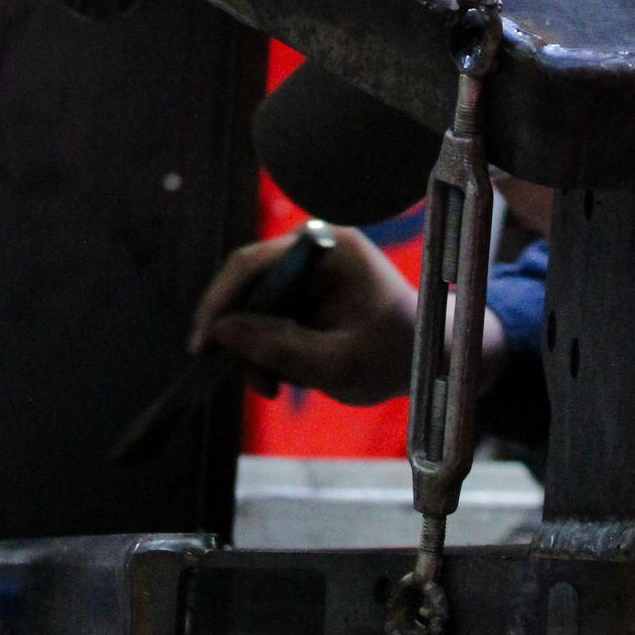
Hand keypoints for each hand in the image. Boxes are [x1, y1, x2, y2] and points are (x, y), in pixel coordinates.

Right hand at [192, 226, 509, 407]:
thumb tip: (222, 332)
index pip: (253, 263)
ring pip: (254, 307)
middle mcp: (313, 248)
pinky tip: (286, 375)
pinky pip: (269, 316)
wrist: (432, 359)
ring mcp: (309, 268)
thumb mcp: (338, 363)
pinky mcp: (307, 290)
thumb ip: (278, 348)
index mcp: (328, 247)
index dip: (219, 303)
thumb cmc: (398, 355)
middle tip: (258, 386)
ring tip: (277, 388)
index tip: (201, 346)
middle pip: (249, 287)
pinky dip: (270, 349)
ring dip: (257, 350)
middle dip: (242, 338)